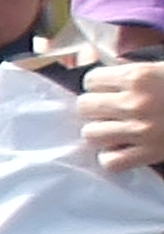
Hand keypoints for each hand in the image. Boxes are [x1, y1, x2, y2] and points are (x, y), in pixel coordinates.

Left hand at [86, 58, 163, 172]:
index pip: (91, 80)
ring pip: (91, 134)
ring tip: (114, 129)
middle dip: (95, 108)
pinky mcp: (148, 154)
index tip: (107, 89)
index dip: (98, 85)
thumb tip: (110, 75)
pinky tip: (122, 149)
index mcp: (138, 76)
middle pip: (85, 107)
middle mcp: (133, 102)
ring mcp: (139, 130)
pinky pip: (110, 162)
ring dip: (100, 132)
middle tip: (110, 110)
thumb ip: (136, 72)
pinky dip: (112, 158)